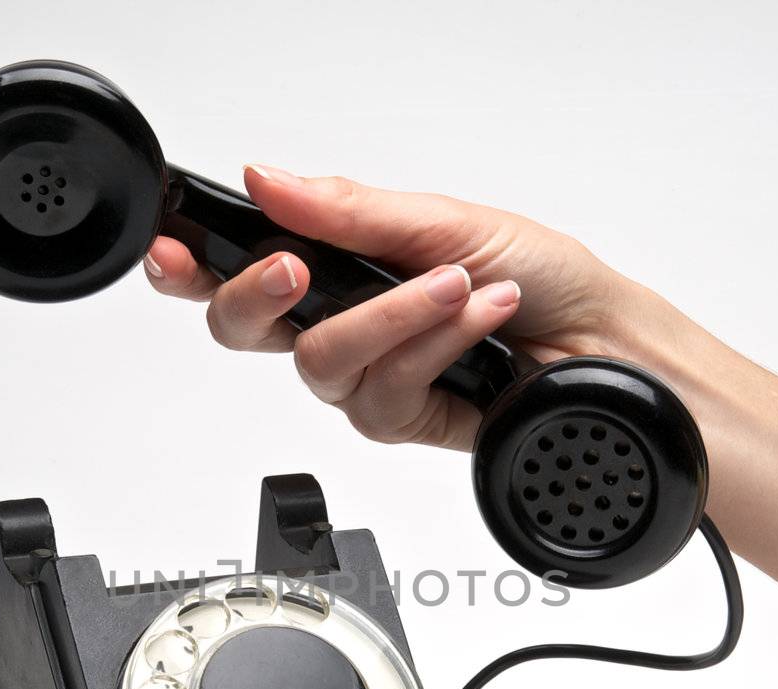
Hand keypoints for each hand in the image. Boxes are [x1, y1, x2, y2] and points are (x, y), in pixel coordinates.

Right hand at [143, 165, 664, 450]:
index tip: (169, 250)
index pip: (242, 264)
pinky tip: (476, 322)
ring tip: (456, 287)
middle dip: (258, 298)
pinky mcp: (400, 419)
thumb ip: (348, 212)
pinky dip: (431, 347)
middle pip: (244, 330)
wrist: (608, 349)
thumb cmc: (544, 277)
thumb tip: (266, 178)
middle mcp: (345, 320)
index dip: (189, 264)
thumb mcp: (444, 220)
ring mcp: (369, 374)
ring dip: (392, 318)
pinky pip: (378, 393)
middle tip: (296, 271)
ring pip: (318, 365)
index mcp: (341, 261)